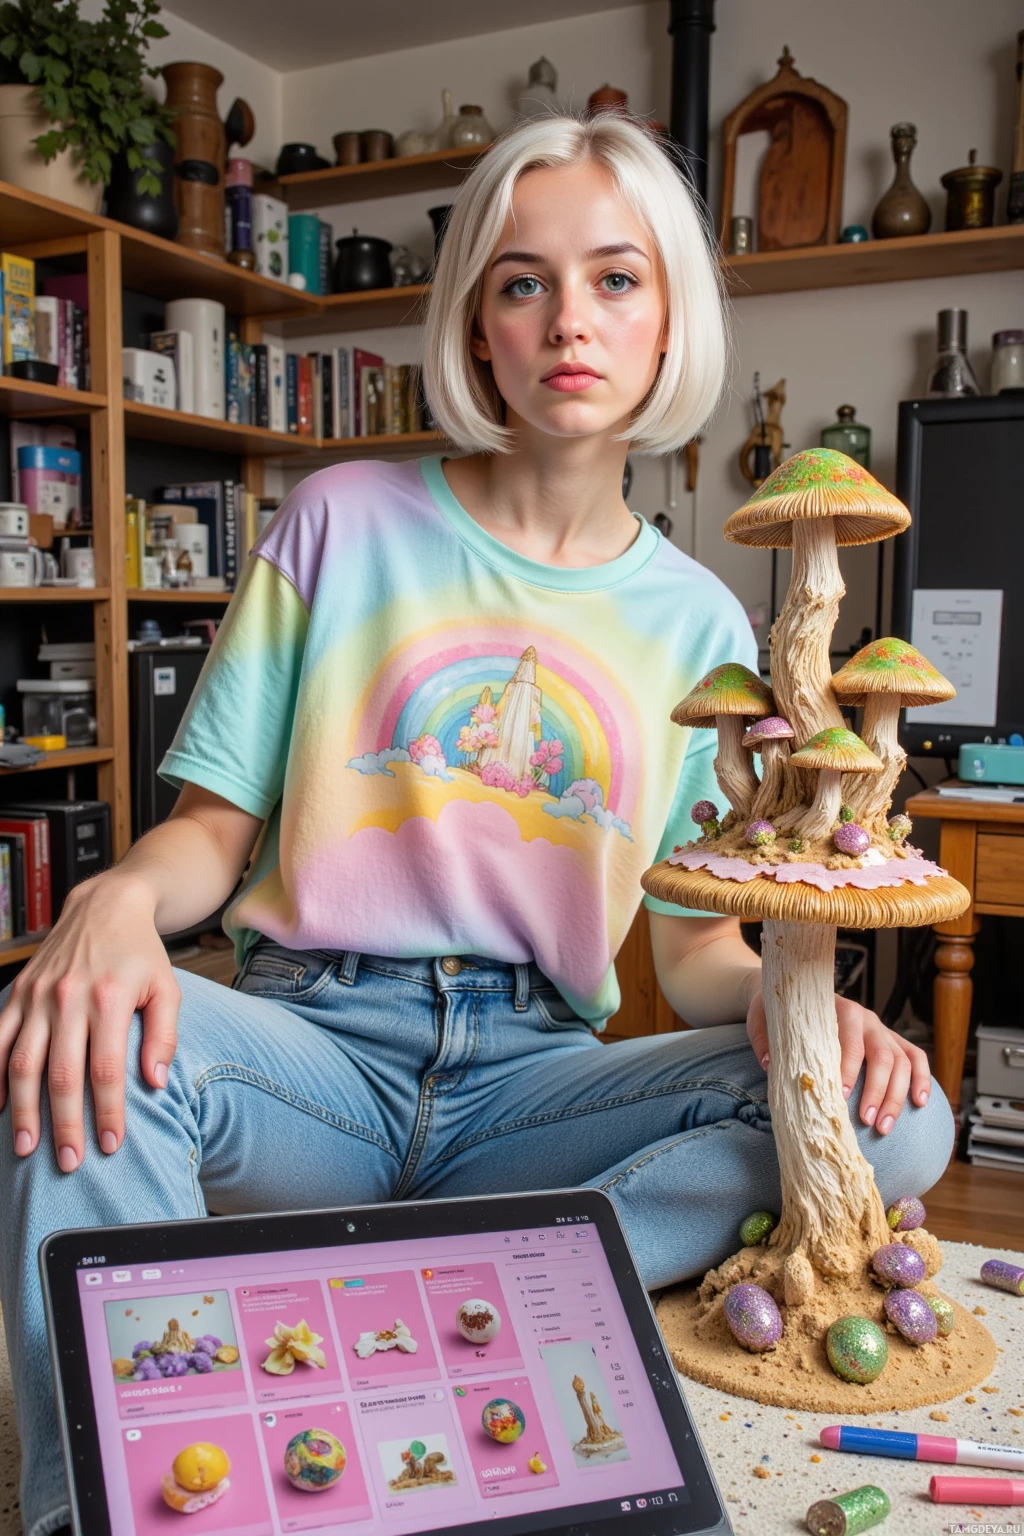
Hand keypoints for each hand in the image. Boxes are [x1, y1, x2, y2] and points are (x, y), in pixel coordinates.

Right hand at [0, 871, 180, 1171]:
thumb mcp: (167, 989)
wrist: (105, 907)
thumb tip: (154, 1083)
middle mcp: (69, 997)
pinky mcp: (18, 993)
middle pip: (61, 1073)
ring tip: (26, 1147)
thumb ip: (164, 1036)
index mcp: (110, 998)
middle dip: (64, 1123)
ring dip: (22, 1110)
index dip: (107, 1112)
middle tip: (67, 1162)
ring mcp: (38, 996)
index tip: (111, 1146)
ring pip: (21, 1062)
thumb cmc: (140, 954)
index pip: (106, 1068)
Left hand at [746, 991, 930, 1134]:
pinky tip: (920, 1103)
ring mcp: (881, 1028)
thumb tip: (768, 1064)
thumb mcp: (764, 1018)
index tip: (841, 1096)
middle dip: (876, 1091)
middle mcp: (865, 1017)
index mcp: (836, 1010)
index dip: (848, 1069)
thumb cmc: (782, 1012)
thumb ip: (765, 1038)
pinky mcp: (892, 1038)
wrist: (797, 991)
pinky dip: (922, 1078)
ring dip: (896, 1096)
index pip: (848, 1041)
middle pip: (881, 1055)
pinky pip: (915, 1056)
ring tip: (884, 1127)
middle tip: (867, 1122)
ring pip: (900, 1061)